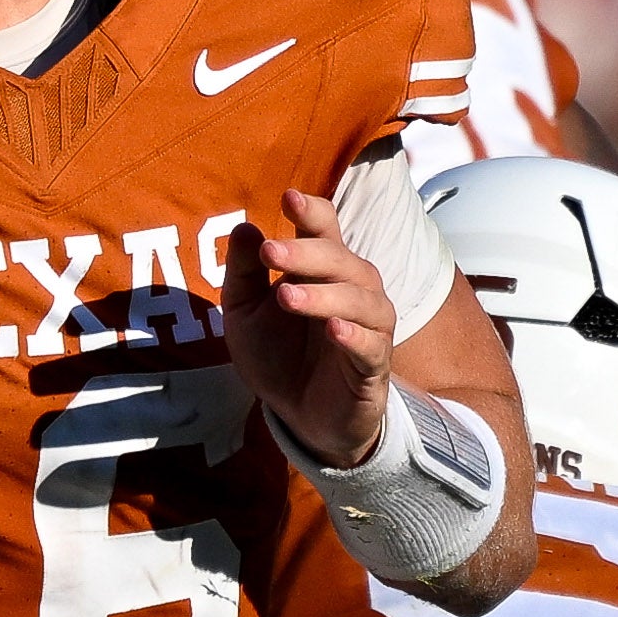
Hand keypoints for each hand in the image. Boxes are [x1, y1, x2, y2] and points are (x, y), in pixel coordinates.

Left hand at [228, 179, 397, 466]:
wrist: (300, 419)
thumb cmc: (278, 356)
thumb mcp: (245, 314)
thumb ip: (244, 274)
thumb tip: (244, 228)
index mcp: (321, 271)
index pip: (325, 230)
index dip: (312, 213)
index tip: (289, 198)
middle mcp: (352, 291)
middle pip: (342, 261)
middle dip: (306, 254)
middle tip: (269, 253)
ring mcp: (368, 328)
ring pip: (361, 300)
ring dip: (324, 294)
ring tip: (286, 295)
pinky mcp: (373, 367)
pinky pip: (372, 346)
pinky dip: (355, 336)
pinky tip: (334, 330)